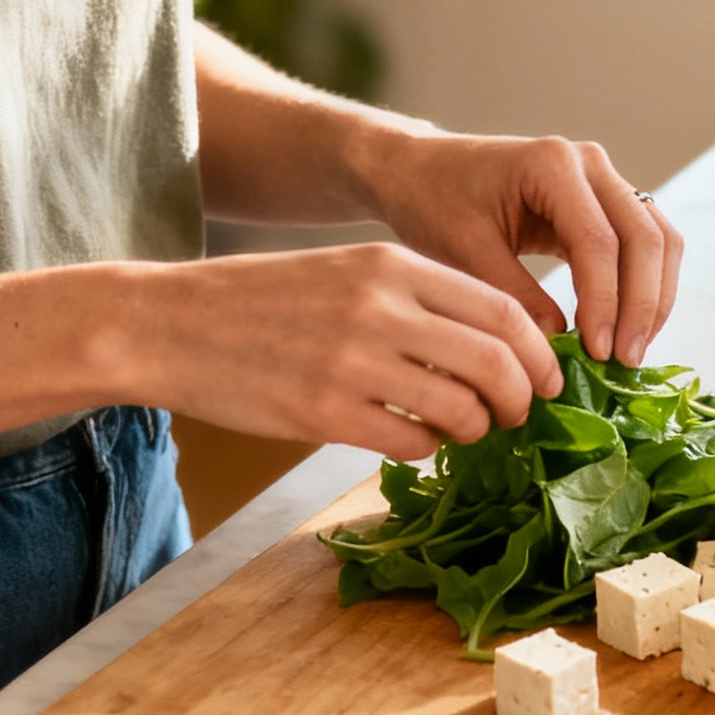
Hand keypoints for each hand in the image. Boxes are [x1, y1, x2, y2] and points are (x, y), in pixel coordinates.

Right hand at [113, 244, 562, 461]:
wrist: (167, 323)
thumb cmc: (263, 301)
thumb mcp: (346, 272)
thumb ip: (415, 300)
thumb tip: (495, 346)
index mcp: (392, 264)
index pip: (504, 309)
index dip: (539, 354)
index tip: (547, 378)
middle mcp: (380, 307)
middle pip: (498, 362)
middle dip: (524, 398)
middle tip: (519, 415)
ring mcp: (352, 362)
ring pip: (462, 410)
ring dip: (477, 429)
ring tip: (463, 430)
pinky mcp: (322, 412)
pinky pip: (411, 443)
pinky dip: (426, 449)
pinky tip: (410, 439)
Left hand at [351, 130, 684, 366]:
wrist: (423, 169)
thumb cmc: (435, 202)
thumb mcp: (465, 251)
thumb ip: (515, 297)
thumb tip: (560, 352)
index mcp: (551, 164)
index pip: (599, 241)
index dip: (606, 302)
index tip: (599, 354)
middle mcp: (589, 162)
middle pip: (644, 237)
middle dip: (641, 305)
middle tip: (626, 362)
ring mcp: (603, 177)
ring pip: (658, 238)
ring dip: (653, 297)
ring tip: (631, 352)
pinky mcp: (605, 200)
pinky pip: (645, 241)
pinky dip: (645, 285)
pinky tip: (626, 327)